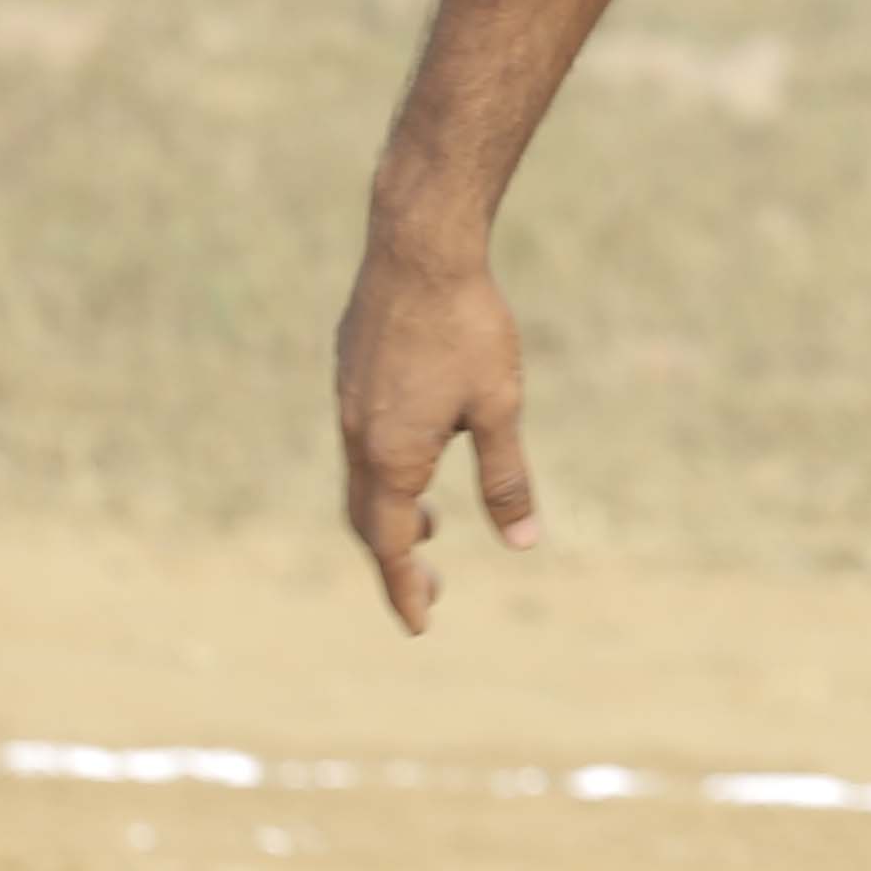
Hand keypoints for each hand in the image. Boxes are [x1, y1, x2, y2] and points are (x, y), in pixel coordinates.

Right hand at [332, 231, 539, 634]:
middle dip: (395, 558)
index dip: (406, 587)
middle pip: (367, 518)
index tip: (422, 624)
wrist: (419, 247)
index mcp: (390, 455)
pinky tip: (419, 450)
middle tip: (430, 585)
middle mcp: (356, 436)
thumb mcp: (499, 407)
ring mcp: (346, 401)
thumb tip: (524, 542)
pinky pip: (360, 439)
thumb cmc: (467, 326)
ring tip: (429, 523)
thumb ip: (506, 478)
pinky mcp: (349, 370)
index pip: (390, 545)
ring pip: (361, 477)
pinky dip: (383, 467)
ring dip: (390, 510)